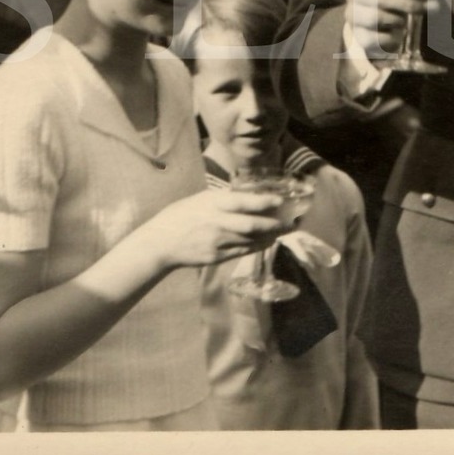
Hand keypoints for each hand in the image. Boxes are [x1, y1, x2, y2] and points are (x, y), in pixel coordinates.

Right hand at [131, 187, 285, 268]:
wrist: (161, 242)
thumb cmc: (181, 215)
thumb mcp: (201, 199)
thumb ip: (225, 199)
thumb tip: (251, 197)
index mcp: (212, 204)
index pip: (243, 202)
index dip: (264, 203)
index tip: (281, 201)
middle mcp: (217, 223)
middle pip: (252, 226)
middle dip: (276, 225)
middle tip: (292, 221)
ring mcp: (218, 242)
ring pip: (252, 241)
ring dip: (271, 236)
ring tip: (284, 230)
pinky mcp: (217, 257)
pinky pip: (243, 251)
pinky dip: (258, 246)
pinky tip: (267, 241)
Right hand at [345, 0, 435, 66]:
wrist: (385, 14)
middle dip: (405, 1)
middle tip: (429, 6)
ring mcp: (353, 14)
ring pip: (372, 17)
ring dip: (398, 19)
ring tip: (409, 21)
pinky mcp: (358, 35)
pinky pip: (370, 39)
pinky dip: (388, 39)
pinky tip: (398, 35)